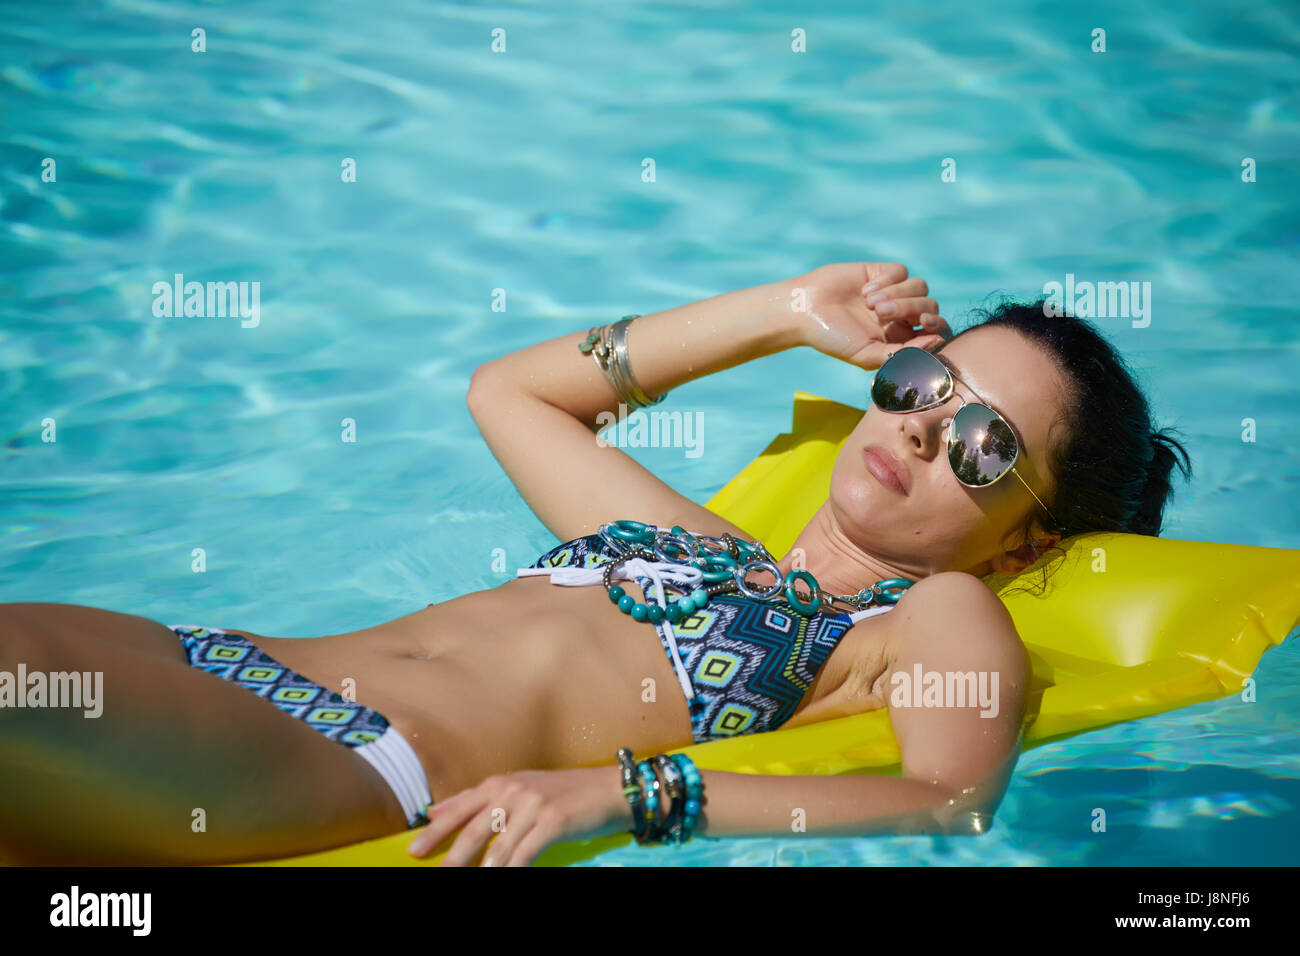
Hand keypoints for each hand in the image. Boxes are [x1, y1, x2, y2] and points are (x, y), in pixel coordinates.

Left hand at [407, 766, 629, 866]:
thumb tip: (435, 811)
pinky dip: (512, 869)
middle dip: (451, 855)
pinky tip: (502, 876)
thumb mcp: (518, 788)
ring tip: (467, 880)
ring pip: (498, 846)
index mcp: (500, 783)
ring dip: (481, 869)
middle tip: (436, 873)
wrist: (608, 789)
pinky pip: (525, 852)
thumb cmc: (561, 792)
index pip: (460, 808)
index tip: (413, 850)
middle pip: (474, 829)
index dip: (435, 831)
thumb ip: (477, 799)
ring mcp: (533, 805)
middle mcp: (513, 790)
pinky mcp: (553, 821)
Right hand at [789, 261, 951, 369]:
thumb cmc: (832, 337)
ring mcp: (893, 292)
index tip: (925, 324)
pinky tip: (865, 290)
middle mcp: (900, 315)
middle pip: (929, 305)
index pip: (934, 330)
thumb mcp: (867, 355)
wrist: (805, 310)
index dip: (936, 325)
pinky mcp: (882, 273)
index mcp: (900, 338)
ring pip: (919, 286)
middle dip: (909, 308)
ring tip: (869, 303)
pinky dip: (887, 280)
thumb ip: (901, 354)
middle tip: (880, 313)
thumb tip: (935, 344)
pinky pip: (902, 271)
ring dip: (896, 294)